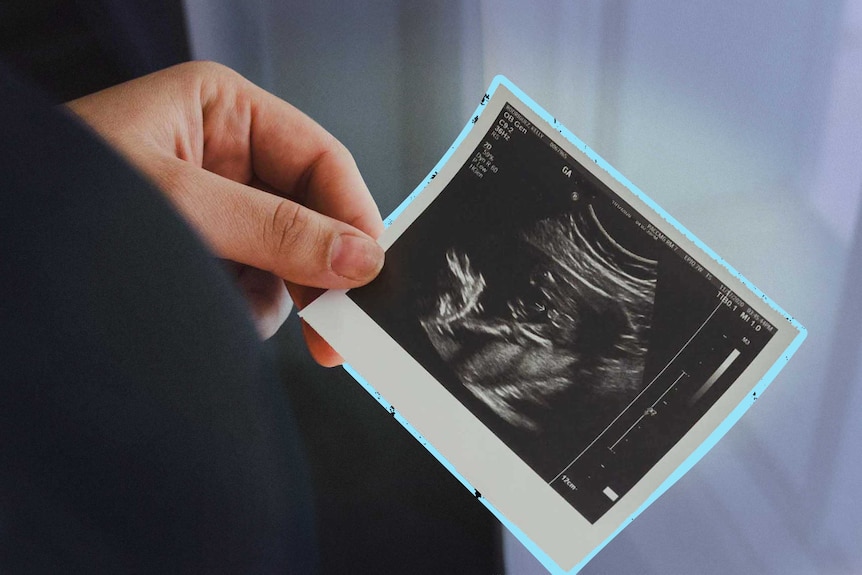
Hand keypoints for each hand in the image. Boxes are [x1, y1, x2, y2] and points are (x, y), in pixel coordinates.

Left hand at [66, 61, 383, 365]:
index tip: (370, 266)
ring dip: (270, 294)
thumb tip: (358, 253)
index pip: (320, 158)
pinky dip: (241, 312)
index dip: (353, 212)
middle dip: (318, 268)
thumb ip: (275, 229)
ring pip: (287, 261)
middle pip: (312, 214)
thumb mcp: (178, 204)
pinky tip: (207, 311)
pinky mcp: (203, 260)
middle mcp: (225, 159)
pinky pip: (254, 291)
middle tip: (334, 326)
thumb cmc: (58, 194)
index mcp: (222, 112)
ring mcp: (216, 214)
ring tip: (224, 305)